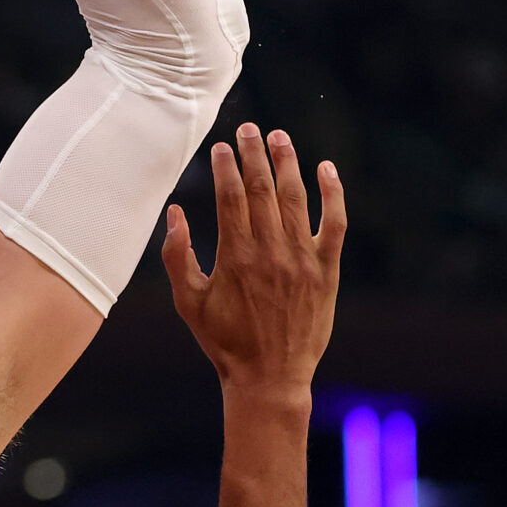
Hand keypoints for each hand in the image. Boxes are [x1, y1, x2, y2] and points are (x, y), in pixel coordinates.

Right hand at [162, 126, 344, 392]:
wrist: (269, 377)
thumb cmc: (223, 341)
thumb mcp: (188, 302)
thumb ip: (176, 256)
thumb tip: (173, 212)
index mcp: (235, 257)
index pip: (231, 197)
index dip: (226, 167)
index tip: (221, 147)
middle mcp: (270, 252)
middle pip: (263, 189)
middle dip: (254, 154)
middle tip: (248, 129)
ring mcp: (302, 259)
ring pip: (295, 198)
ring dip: (287, 163)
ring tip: (278, 137)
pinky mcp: (326, 270)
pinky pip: (333, 223)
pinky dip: (332, 193)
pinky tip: (326, 169)